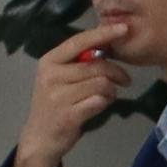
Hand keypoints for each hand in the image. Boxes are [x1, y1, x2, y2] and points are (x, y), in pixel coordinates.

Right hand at [8, 24, 141, 166]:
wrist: (40, 138)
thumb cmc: (54, 104)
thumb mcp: (59, 78)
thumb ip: (78, 62)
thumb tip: (107, 43)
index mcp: (49, 61)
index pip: (79, 41)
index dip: (103, 34)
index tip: (124, 28)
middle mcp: (51, 76)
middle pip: (96, 65)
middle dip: (117, 71)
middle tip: (126, 80)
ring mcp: (58, 96)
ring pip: (101, 84)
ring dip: (111, 91)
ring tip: (107, 96)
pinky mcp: (68, 115)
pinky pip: (99, 102)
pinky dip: (106, 103)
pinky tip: (100, 106)